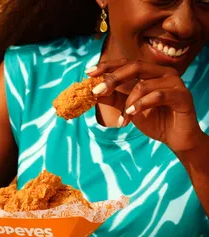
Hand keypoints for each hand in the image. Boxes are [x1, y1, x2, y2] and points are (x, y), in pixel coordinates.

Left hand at [88, 59, 203, 152]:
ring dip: (128, 104)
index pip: (127, 63)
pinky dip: (141, 105)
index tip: (89, 71)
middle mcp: (163, 73)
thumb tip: (93, 93)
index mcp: (151, 73)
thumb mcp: (129, 109)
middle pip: (134, 66)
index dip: (107, 65)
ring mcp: (174, 82)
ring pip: (143, 85)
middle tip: (96, 91)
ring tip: (123, 119)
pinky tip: (131, 116)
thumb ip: (113, 99)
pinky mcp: (182, 95)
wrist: (175, 138)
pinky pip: (157, 95)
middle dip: (112, 79)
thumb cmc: (154, 121)